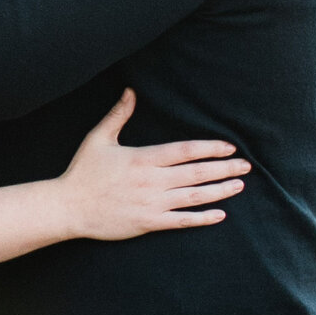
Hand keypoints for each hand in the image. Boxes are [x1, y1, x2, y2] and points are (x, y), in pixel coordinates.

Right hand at [50, 90, 246, 241]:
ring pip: (195, 196)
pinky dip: (202, 218)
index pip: (185, 150)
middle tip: (246, 166)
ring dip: (220, 191)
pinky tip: (219, 214)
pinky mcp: (149, 223)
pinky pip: (182, 221)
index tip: (229, 147)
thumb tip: (131, 91)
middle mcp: (153, 181)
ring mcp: (153, 203)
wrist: (69, 206)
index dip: (210, 148)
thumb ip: (119, 115)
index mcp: (144, 158)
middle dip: (224, 169)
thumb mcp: (99, 138)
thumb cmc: (83, 171)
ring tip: (239, 186)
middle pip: (197, 173)